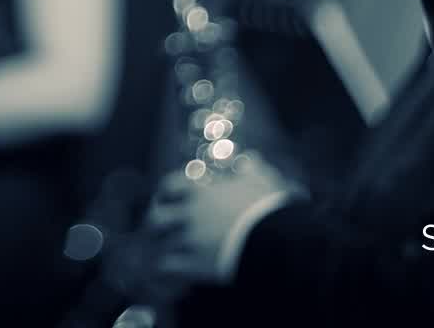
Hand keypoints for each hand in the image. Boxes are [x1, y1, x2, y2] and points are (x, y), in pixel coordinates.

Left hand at [144, 163, 301, 287]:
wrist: (277, 240)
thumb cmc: (270, 208)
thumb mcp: (263, 181)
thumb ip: (253, 169)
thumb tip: (253, 159)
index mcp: (200, 191)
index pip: (168, 186)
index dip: (164, 193)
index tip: (165, 199)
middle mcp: (189, 214)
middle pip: (156, 217)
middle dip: (155, 224)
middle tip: (159, 231)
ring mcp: (189, 239)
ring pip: (159, 243)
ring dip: (160, 248)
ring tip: (164, 253)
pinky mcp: (194, 264)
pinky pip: (167, 267)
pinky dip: (166, 271)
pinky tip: (171, 274)